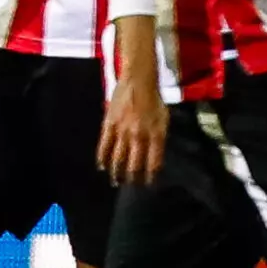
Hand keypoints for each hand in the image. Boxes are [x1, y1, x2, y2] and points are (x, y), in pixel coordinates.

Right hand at [97, 70, 167, 187]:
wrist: (138, 80)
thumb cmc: (154, 99)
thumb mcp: (164, 119)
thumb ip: (159, 138)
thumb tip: (154, 155)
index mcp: (156, 134)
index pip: (153, 163)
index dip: (151, 176)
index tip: (148, 184)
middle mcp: (139, 135)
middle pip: (134, 164)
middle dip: (132, 179)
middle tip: (130, 186)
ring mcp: (122, 131)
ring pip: (118, 158)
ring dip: (117, 172)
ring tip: (116, 181)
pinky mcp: (109, 124)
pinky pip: (104, 145)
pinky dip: (102, 158)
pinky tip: (102, 166)